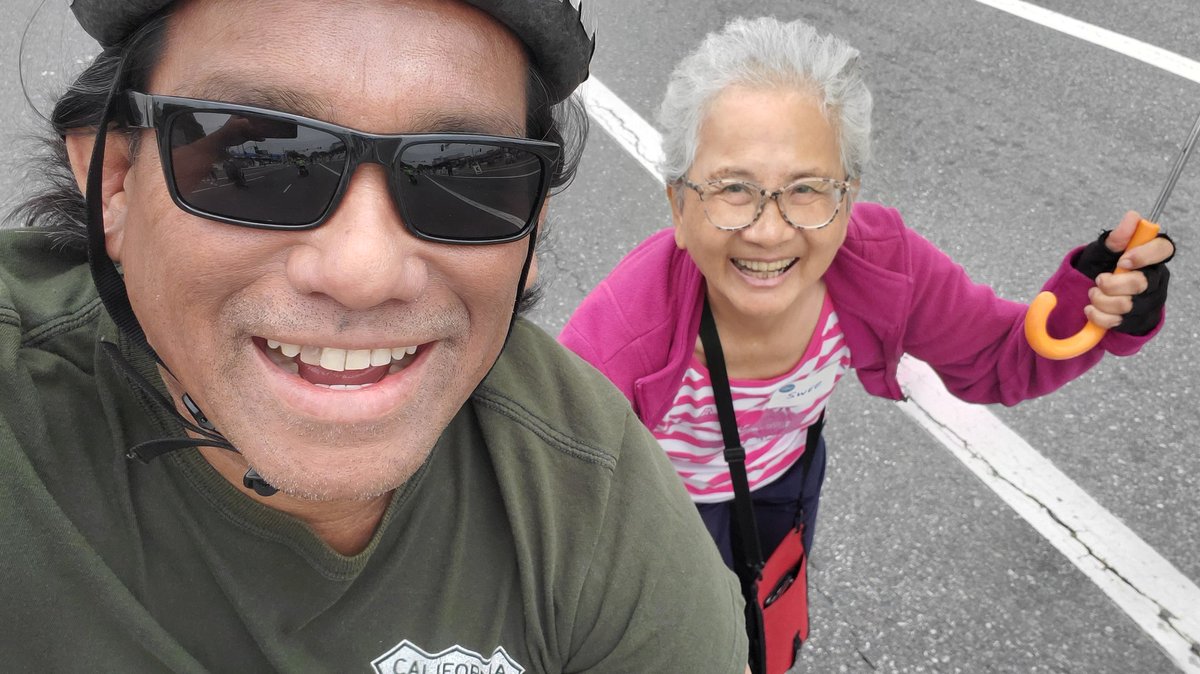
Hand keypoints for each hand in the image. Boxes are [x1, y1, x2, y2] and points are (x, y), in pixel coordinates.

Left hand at [1081, 211, 1173, 332]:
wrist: (1091, 294)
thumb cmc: (1102, 267)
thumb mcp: (1104, 251)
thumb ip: (1117, 237)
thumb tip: (1132, 217)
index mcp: (1151, 257)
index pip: (1164, 249)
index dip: (1144, 255)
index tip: (1122, 260)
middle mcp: (1156, 279)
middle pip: (1141, 283)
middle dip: (1111, 283)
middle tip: (1099, 280)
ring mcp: (1149, 302)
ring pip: (1127, 305)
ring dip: (1101, 300)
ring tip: (1093, 294)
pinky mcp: (1138, 320)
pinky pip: (1118, 322)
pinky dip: (1098, 316)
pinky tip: (1091, 309)